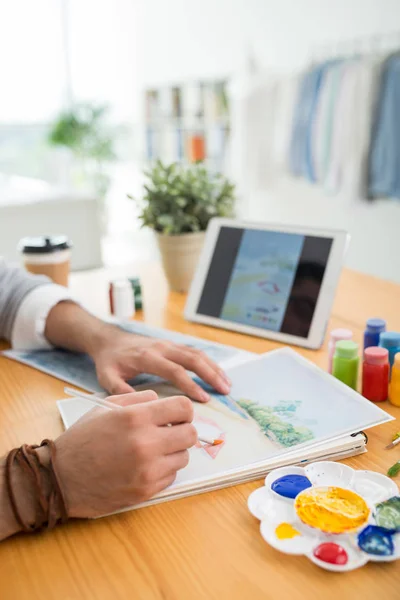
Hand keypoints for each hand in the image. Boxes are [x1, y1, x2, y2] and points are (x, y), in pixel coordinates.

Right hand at [54, 391, 196, 517]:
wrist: (61, 477)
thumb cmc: (83, 439)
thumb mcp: (106, 407)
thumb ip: (139, 399)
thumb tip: (163, 401)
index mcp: (136, 417)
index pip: (184, 408)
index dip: (183, 410)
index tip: (176, 415)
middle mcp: (146, 443)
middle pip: (191, 434)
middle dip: (182, 430)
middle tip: (168, 432)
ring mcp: (147, 469)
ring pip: (184, 456)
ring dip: (173, 452)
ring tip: (152, 450)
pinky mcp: (146, 490)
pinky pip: (172, 476)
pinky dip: (163, 470)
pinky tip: (144, 466)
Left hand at [91, 328, 230, 400]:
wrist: (109, 340)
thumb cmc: (109, 361)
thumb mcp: (108, 378)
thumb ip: (122, 392)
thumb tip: (142, 408)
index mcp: (147, 357)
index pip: (175, 371)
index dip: (191, 385)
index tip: (204, 399)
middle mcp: (162, 348)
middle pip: (192, 359)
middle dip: (211, 375)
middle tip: (224, 391)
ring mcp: (168, 344)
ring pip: (197, 354)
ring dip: (214, 368)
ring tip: (227, 384)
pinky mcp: (172, 345)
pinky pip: (194, 352)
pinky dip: (209, 362)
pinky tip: (218, 374)